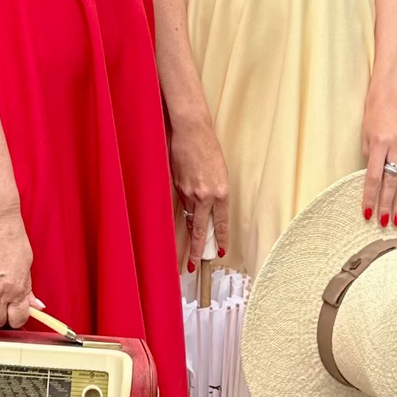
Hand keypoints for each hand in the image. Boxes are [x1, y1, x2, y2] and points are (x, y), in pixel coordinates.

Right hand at [170, 114, 230, 270]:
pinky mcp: (175, 186)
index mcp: (220, 192)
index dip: (219, 239)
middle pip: (200, 230)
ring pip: (189, 217)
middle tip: (194, 265)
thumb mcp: (220, 173)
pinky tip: (182, 218)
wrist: (191, 131)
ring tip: (188, 250)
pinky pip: (180, 204)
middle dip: (196, 250)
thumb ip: (215, 193)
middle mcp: (204, 195)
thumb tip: (209, 209)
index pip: (220, 223)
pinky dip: (183, 211)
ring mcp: (188, 191)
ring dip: (190, 231)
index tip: (219, 252)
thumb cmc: (208, 148)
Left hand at [361, 87, 396, 226]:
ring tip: (396, 219)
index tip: (367, 213)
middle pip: (392, 181)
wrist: (390, 99)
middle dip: (387, 204)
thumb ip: (370, 162)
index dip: (371, 197)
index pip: (374, 177)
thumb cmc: (372, 120)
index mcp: (380, 142)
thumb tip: (374, 187)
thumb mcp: (365, 139)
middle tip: (384, 223)